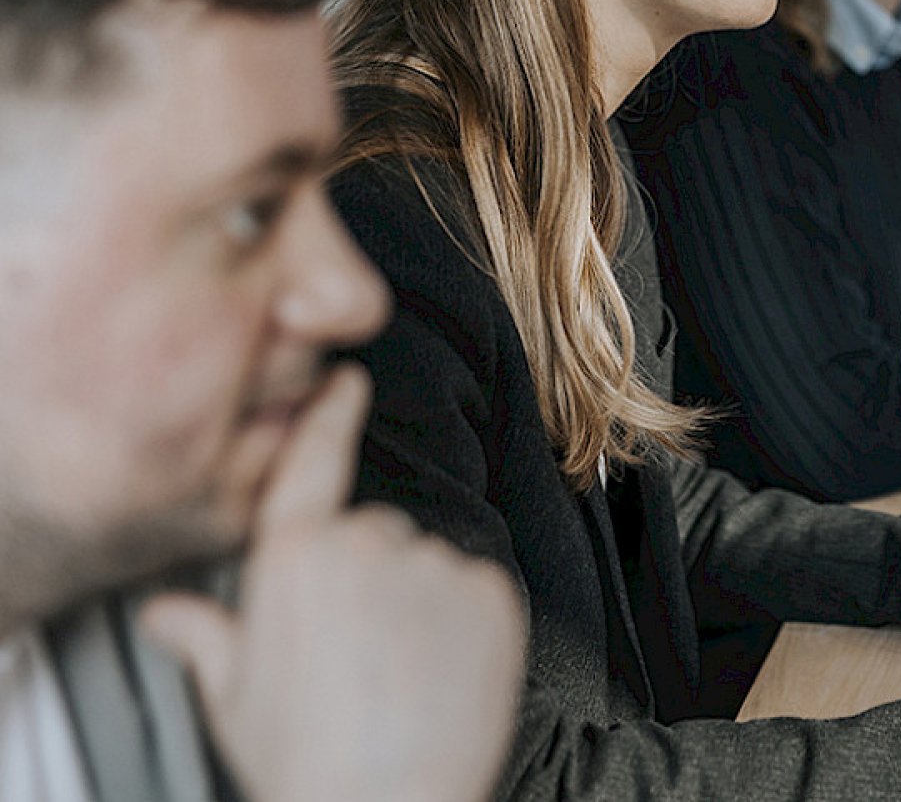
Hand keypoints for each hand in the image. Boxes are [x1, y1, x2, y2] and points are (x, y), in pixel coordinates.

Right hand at [141, 365, 524, 801]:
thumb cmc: (305, 759)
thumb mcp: (232, 696)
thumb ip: (204, 636)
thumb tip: (168, 615)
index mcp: (296, 557)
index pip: (313, 463)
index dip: (330, 414)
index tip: (346, 380)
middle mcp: (368, 543)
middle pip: (374, 532)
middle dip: (366, 576)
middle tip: (354, 650)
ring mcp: (435, 564)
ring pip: (427, 564)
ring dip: (418, 601)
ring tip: (397, 672)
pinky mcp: (492, 591)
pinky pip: (476, 588)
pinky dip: (466, 621)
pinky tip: (440, 671)